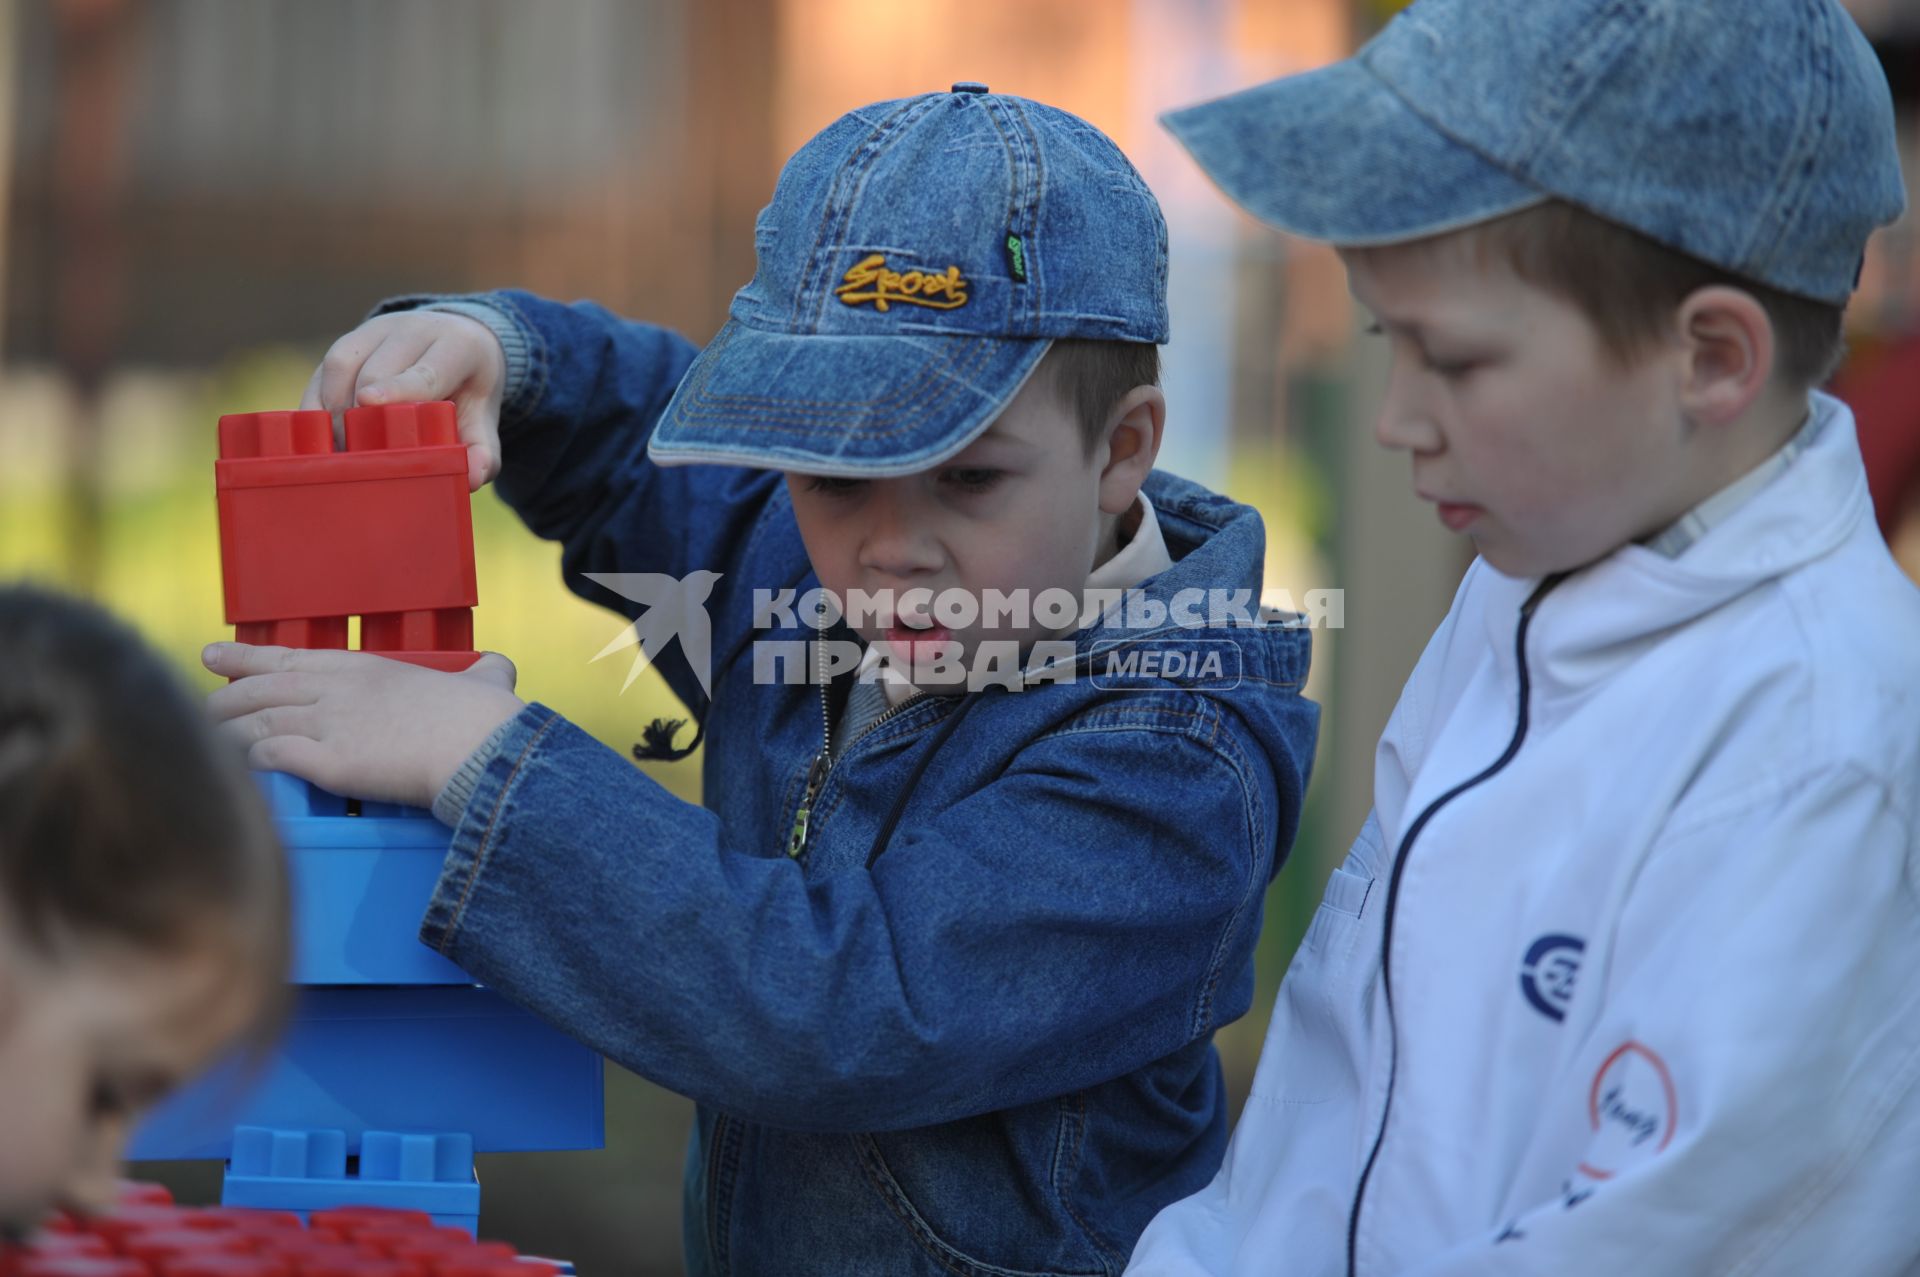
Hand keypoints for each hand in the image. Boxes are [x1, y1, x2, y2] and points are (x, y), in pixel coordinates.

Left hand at [203, 643, 525, 809]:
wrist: (482, 747)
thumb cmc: (486, 718)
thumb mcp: (484, 683)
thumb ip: (483, 675)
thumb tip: (500, 670)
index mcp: (367, 669)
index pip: (291, 659)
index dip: (247, 659)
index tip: (215, 656)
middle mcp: (338, 691)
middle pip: (262, 691)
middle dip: (224, 698)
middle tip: (198, 704)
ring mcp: (330, 725)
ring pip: (257, 723)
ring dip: (225, 732)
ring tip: (201, 740)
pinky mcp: (328, 764)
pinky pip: (271, 757)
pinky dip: (246, 761)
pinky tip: (232, 768)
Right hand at [302, 311, 507, 491]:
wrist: (458, 342)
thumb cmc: (468, 390)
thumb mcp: (484, 418)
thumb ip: (483, 450)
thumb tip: (469, 478)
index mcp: (457, 345)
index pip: (424, 370)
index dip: (396, 387)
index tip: (369, 402)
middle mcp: (414, 328)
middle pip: (377, 369)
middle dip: (360, 411)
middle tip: (357, 455)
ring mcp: (378, 329)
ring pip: (343, 363)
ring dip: (333, 407)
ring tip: (338, 448)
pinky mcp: (351, 340)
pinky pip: (324, 367)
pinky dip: (317, 401)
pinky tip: (320, 433)